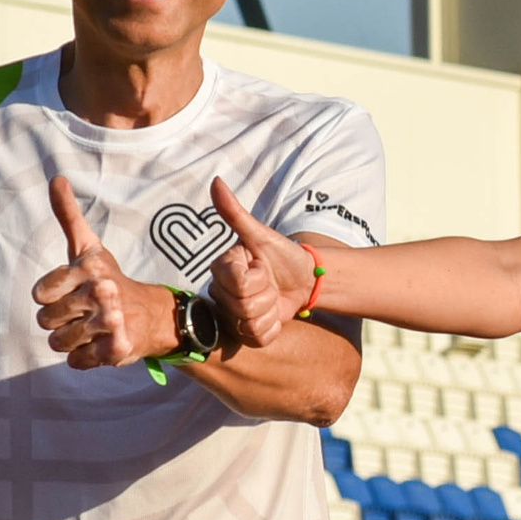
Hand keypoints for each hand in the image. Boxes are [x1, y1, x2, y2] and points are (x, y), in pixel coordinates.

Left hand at [33, 174, 179, 367]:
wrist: (155, 316)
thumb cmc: (110, 281)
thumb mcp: (89, 248)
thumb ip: (68, 215)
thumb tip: (56, 178)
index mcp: (91, 269)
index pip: (40, 294)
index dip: (52, 297)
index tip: (73, 292)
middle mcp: (103, 294)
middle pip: (46, 321)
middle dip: (60, 321)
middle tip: (83, 314)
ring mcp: (111, 323)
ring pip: (59, 343)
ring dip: (70, 341)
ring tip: (91, 330)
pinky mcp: (117, 350)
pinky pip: (76, 361)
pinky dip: (85, 358)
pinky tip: (101, 345)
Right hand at [208, 177, 323, 347]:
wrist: (304, 279)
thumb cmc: (283, 254)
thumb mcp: (261, 234)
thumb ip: (235, 212)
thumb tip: (216, 181)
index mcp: (221, 269)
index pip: (238, 284)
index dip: (257, 279)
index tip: (261, 267)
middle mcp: (220, 293)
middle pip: (243, 307)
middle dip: (266, 296)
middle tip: (270, 284)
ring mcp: (231, 315)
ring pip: (250, 324)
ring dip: (270, 312)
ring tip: (272, 298)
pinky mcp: (246, 333)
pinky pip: (257, 338)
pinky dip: (272, 329)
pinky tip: (273, 315)